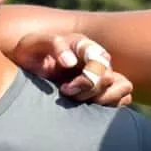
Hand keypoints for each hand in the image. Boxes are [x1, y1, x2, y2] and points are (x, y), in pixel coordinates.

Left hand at [10, 33, 132, 106]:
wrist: (27, 64)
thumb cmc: (31, 51)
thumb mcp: (34, 43)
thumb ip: (54, 45)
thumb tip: (71, 62)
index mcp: (84, 46)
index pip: (99, 62)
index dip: (86, 78)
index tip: (64, 88)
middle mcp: (97, 59)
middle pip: (109, 79)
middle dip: (88, 91)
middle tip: (66, 93)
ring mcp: (102, 75)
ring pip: (123, 88)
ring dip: (103, 99)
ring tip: (78, 101)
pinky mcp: (103, 90)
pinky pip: (123, 99)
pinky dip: (111, 106)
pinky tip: (88, 108)